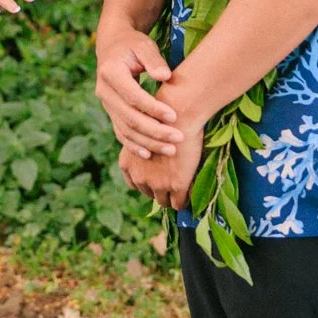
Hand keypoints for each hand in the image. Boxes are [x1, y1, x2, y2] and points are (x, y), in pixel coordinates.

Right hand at [94, 25, 181, 158]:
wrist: (112, 47)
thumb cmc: (133, 44)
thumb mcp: (144, 45)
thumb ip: (154, 60)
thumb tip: (165, 77)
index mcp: (111, 72)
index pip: (133, 96)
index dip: (153, 109)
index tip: (175, 116)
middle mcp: (104, 91)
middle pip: (129, 118)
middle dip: (155, 131)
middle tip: (179, 138)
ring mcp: (106, 104)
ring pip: (125, 130)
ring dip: (148, 142)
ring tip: (171, 150)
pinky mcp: (110, 112)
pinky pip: (120, 133)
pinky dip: (134, 145)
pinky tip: (149, 154)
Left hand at [120, 87, 206, 210]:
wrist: (180, 114)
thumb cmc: (163, 118)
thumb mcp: (142, 133)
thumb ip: (142, 148)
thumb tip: (153, 158)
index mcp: (127, 163)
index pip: (135, 184)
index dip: (147, 182)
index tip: (157, 179)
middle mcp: (138, 176)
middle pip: (148, 193)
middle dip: (158, 189)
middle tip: (171, 185)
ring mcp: (157, 183)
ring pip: (163, 201)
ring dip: (171, 197)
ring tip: (181, 192)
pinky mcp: (177, 185)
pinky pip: (180, 203)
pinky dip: (184, 201)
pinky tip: (190, 194)